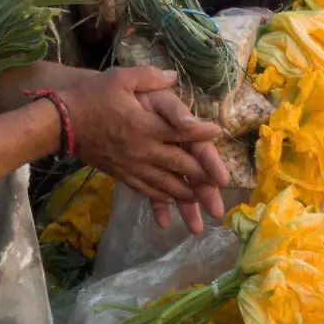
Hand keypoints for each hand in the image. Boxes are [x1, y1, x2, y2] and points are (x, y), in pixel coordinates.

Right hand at [62, 67, 223, 219]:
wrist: (61, 123)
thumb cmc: (91, 97)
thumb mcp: (120, 78)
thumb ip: (149, 77)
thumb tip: (173, 76)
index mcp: (144, 125)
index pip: (180, 131)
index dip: (201, 132)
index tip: (218, 132)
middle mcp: (141, 149)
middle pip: (178, 166)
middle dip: (202, 177)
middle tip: (221, 187)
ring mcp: (131, 166)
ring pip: (164, 185)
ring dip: (186, 196)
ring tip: (203, 205)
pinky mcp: (120, 174)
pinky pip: (145, 190)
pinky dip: (161, 198)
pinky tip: (172, 203)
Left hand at [137, 90, 227, 231]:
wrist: (101, 102)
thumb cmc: (132, 96)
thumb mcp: (152, 95)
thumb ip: (172, 109)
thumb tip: (191, 123)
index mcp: (181, 128)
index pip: (200, 147)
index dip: (211, 163)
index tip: (221, 181)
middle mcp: (175, 147)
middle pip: (194, 171)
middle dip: (205, 192)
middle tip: (216, 211)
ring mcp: (161, 162)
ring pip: (177, 185)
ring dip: (186, 206)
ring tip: (195, 228)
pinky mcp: (144, 172)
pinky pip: (152, 191)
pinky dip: (158, 206)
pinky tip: (162, 223)